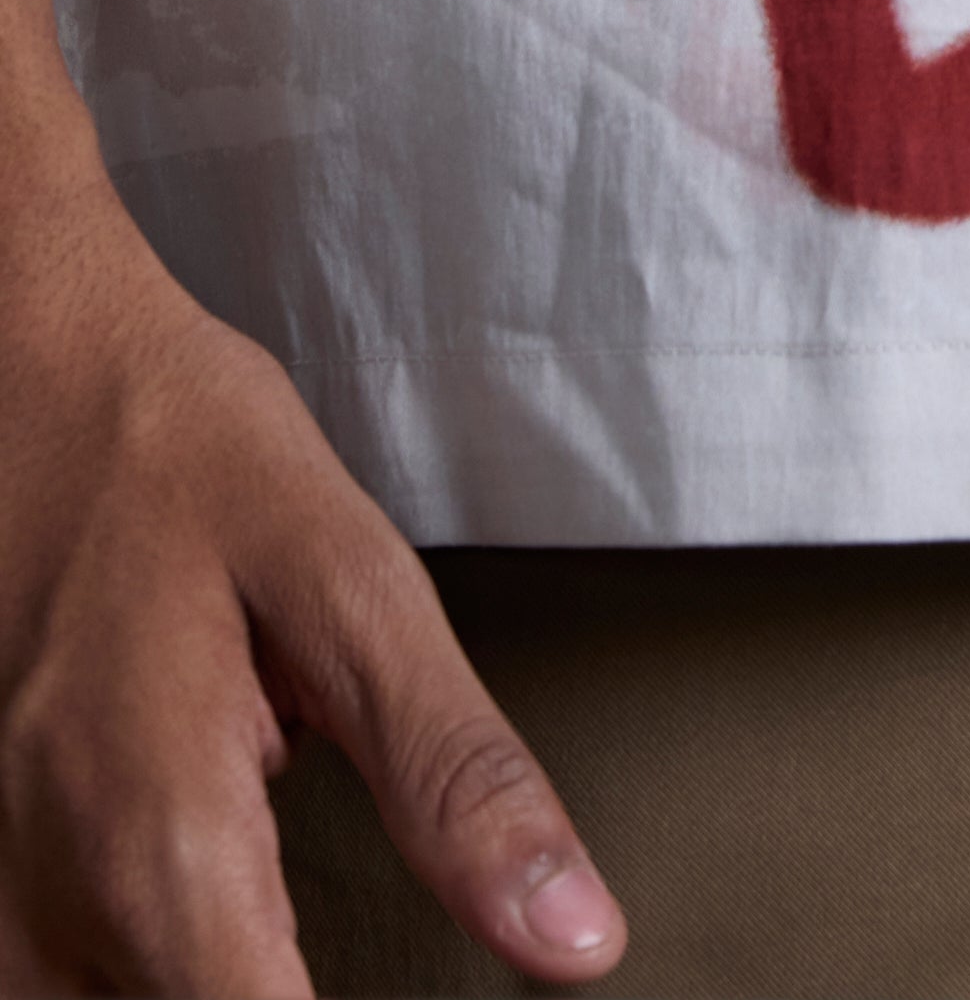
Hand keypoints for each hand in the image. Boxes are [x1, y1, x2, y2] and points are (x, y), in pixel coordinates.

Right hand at [0, 164, 625, 995]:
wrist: (25, 371)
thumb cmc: (175, 447)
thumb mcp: (349, 581)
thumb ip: (457, 775)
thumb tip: (572, 935)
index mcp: (161, 846)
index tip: (458, 982)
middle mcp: (50, 909)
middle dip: (298, 984)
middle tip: (352, 870)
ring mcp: (2, 906)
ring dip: (233, 970)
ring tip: (297, 862)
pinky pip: (76, 979)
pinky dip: (174, 955)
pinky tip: (226, 897)